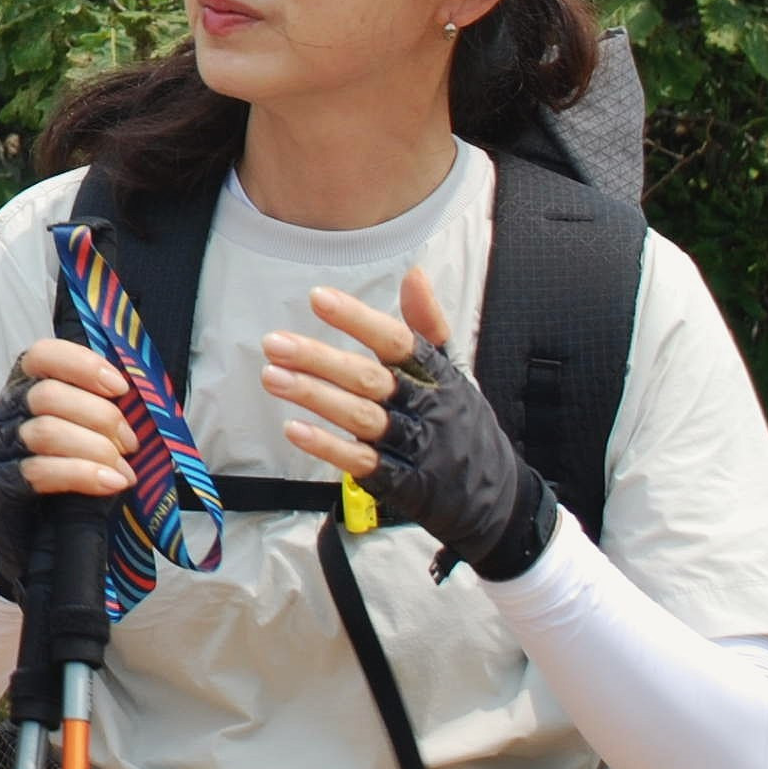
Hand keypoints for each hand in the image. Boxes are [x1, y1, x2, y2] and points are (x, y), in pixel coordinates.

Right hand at [0, 337, 134, 597]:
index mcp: (23, 389)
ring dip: (95, 448)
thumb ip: (98, 414)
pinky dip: (82, 474)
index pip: (42, 356)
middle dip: (100, 416)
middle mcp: (3, 412)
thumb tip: (144, 401)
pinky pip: (38, 472)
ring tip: (123, 470)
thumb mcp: (82, 437)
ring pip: (44, 431)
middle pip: (47, 394)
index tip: (120, 388)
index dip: (82, 365)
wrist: (30, 542)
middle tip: (131, 444)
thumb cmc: (64, 480)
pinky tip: (112, 483)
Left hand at [262, 267, 553, 579]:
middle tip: (274, 343)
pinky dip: (327, 446)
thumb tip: (413, 273)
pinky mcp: (397, 480)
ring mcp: (409, 446)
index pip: (395, 341)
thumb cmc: (460, 420)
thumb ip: (427, 323)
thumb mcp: (451, 370)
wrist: (496, 495)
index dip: (358, 319)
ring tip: (271, 376)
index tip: (317, 297)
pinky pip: (359, 461)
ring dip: (313, 397)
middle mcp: (421, 407)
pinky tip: (293, 428)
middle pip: (367, 379)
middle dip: (319, 360)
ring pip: (358, 418)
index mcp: (433, 375)